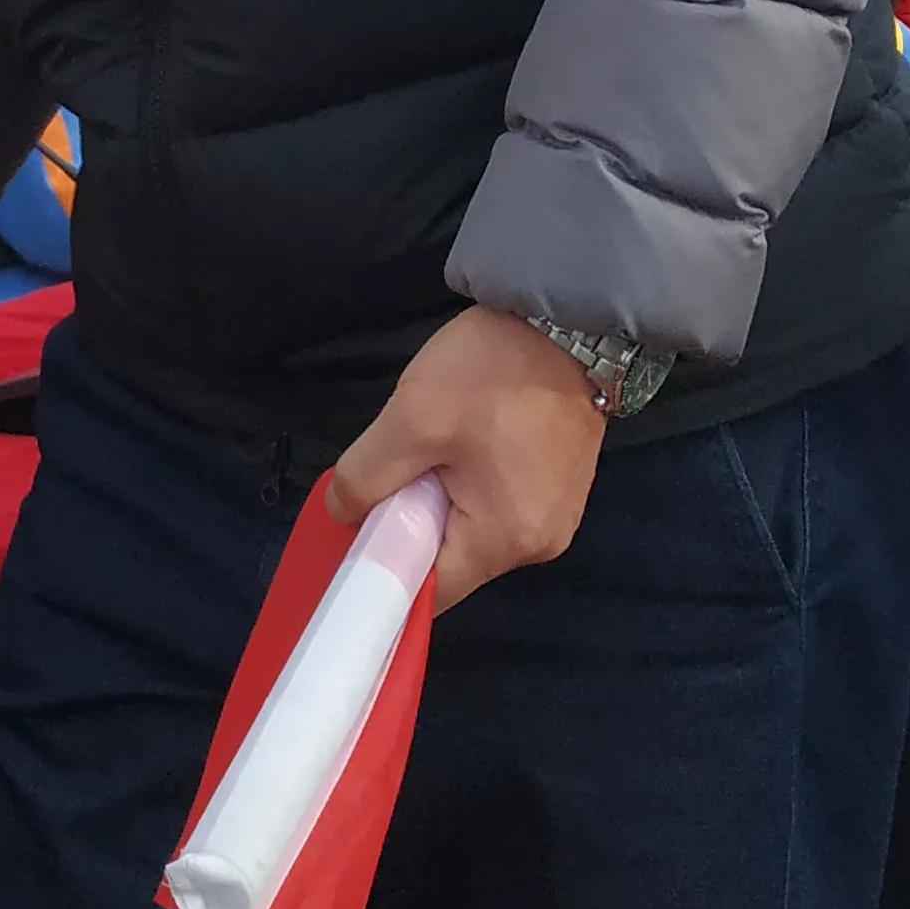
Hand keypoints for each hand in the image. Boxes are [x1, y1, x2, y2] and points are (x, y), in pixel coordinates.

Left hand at [322, 305, 608, 612]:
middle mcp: (539, 545)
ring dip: (440, 498)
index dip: (386, 567)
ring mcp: (554, 515)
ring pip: (473, 528)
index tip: (355, 533)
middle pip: (453, 559)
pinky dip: (468, 484)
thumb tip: (343, 513)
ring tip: (430, 444)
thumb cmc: (491, 373)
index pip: (431, 590)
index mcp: (507, 541)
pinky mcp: (557, 487)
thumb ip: (366, 476)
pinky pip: (497, 504)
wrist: (566, 319)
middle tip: (393, 469)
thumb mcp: (411, 420)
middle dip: (413, 524)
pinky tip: (459, 442)